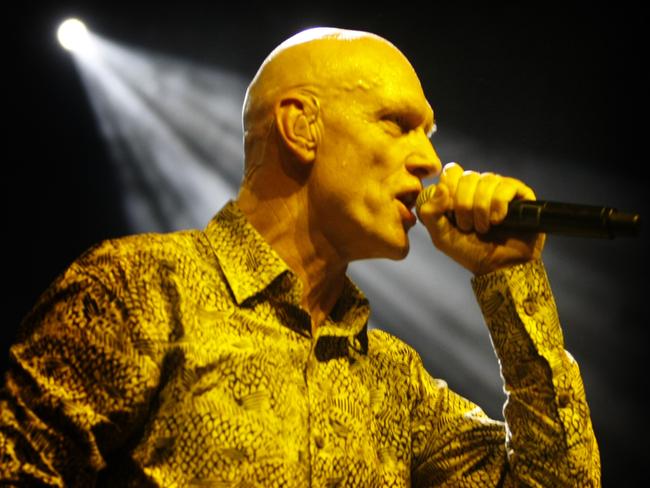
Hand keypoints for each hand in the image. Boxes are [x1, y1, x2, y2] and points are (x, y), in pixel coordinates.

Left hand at [416, 162, 545, 274]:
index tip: (451, 213)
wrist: (498, 267)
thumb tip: (440, 187)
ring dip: (481, 209)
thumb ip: (430, 212)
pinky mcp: (520, 194)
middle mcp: (479, 186)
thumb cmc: (469, 251)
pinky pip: (505, 186)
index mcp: (458, 191)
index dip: (449, 191)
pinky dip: (498, 205)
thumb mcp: (440, 235)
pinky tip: (498, 221)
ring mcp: (499, 188)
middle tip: (467, 226)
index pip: (451, 172)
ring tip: (483, 228)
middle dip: (464, 205)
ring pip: (486, 181)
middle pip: (467, 177)